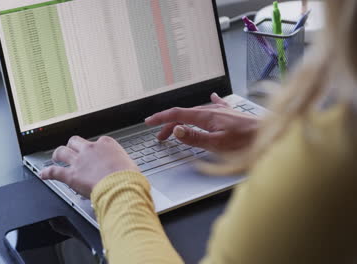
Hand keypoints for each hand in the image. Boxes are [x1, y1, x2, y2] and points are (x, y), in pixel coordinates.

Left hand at [40, 136, 138, 197]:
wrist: (122, 187)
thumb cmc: (129, 178)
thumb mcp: (130, 166)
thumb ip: (122, 165)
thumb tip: (126, 172)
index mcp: (107, 144)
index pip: (97, 141)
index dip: (94, 148)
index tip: (95, 153)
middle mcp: (91, 149)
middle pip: (75, 141)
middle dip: (72, 145)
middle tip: (71, 149)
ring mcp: (79, 161)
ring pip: (62, 152)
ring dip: (57, 154)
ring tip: (55, 157)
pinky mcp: (71, 175)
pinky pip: (54, 171)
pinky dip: (47, 172)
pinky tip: (43, 174)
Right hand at [145, 93, 259, 152]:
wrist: (268, 134)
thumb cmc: (245, 142)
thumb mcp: (217, 144)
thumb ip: (195, 137)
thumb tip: (176, 130)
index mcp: (206, 116)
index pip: (177, 114)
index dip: (161, 118)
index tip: (149, 122)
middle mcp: (211, 110)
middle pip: (183, 115)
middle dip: (168, 124)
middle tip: (159, 137)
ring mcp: (220, 111)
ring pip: (195, 113)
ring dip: (182, 121)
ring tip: (176, 130)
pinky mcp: (229, 114)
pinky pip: (213, 107)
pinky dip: (206, 105)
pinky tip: (212, 97)